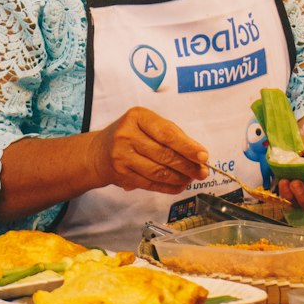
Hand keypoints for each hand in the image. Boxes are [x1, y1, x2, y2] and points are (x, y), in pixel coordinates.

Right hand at [89, 107, 208, 195]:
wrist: (99, 152)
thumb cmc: (131, 134)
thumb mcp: (147, 123)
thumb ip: (171, 134)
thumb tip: (197, 153)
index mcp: (137, 117)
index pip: (167, 133)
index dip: (188, 146)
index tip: (203, 156)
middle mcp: (126, 135)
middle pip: (164, 154)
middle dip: (188, 165)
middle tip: (203, 171)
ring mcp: (121, 156)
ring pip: (158, 172)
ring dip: (180, 177)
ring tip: (192, 178)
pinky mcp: (121, 174)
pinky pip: (150, 184)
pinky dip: (168, 186)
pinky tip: (179, 185)